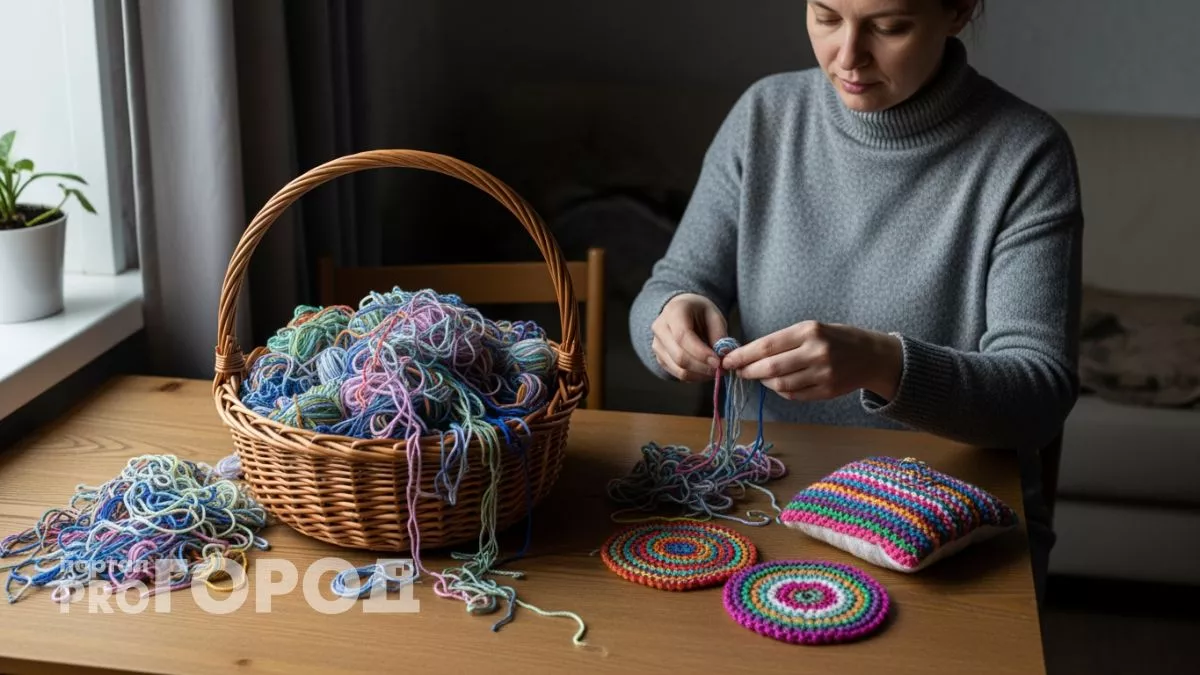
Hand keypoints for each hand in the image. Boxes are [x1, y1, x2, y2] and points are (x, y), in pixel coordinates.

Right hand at [651, 293, 727, 381]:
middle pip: (679, 356)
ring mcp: (657, 344)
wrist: (682, 310)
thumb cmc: (700, 312)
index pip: (682, 336)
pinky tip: (705, 371)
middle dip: (702, 367)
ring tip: (715, 371)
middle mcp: (660, 328)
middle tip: (721, 369)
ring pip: (678, 368)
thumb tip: (723, 356)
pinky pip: (677, 373)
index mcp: (674, 311)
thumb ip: (719, 335)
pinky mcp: (659, 358)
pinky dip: (694, 376)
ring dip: (700, 374)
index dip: (700, 352)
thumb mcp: (714, 315)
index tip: (718, 361)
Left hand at [720, 321, 902, 400]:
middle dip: (749, 371)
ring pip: (780, 384)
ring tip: (758, 376)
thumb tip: (747, 354)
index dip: (743, 355)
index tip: (727, 359)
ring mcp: (823, 374)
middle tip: (738, 371)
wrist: (872, 356)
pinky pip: (794, 394)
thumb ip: (783, 341)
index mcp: (809, 331)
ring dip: (764, 382)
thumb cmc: (836, 338)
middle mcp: (816, 352)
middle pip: (771, 368)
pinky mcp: (827, 391)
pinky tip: (776, 384)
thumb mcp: (812, 328)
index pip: (767, 346)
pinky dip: (780, 390)